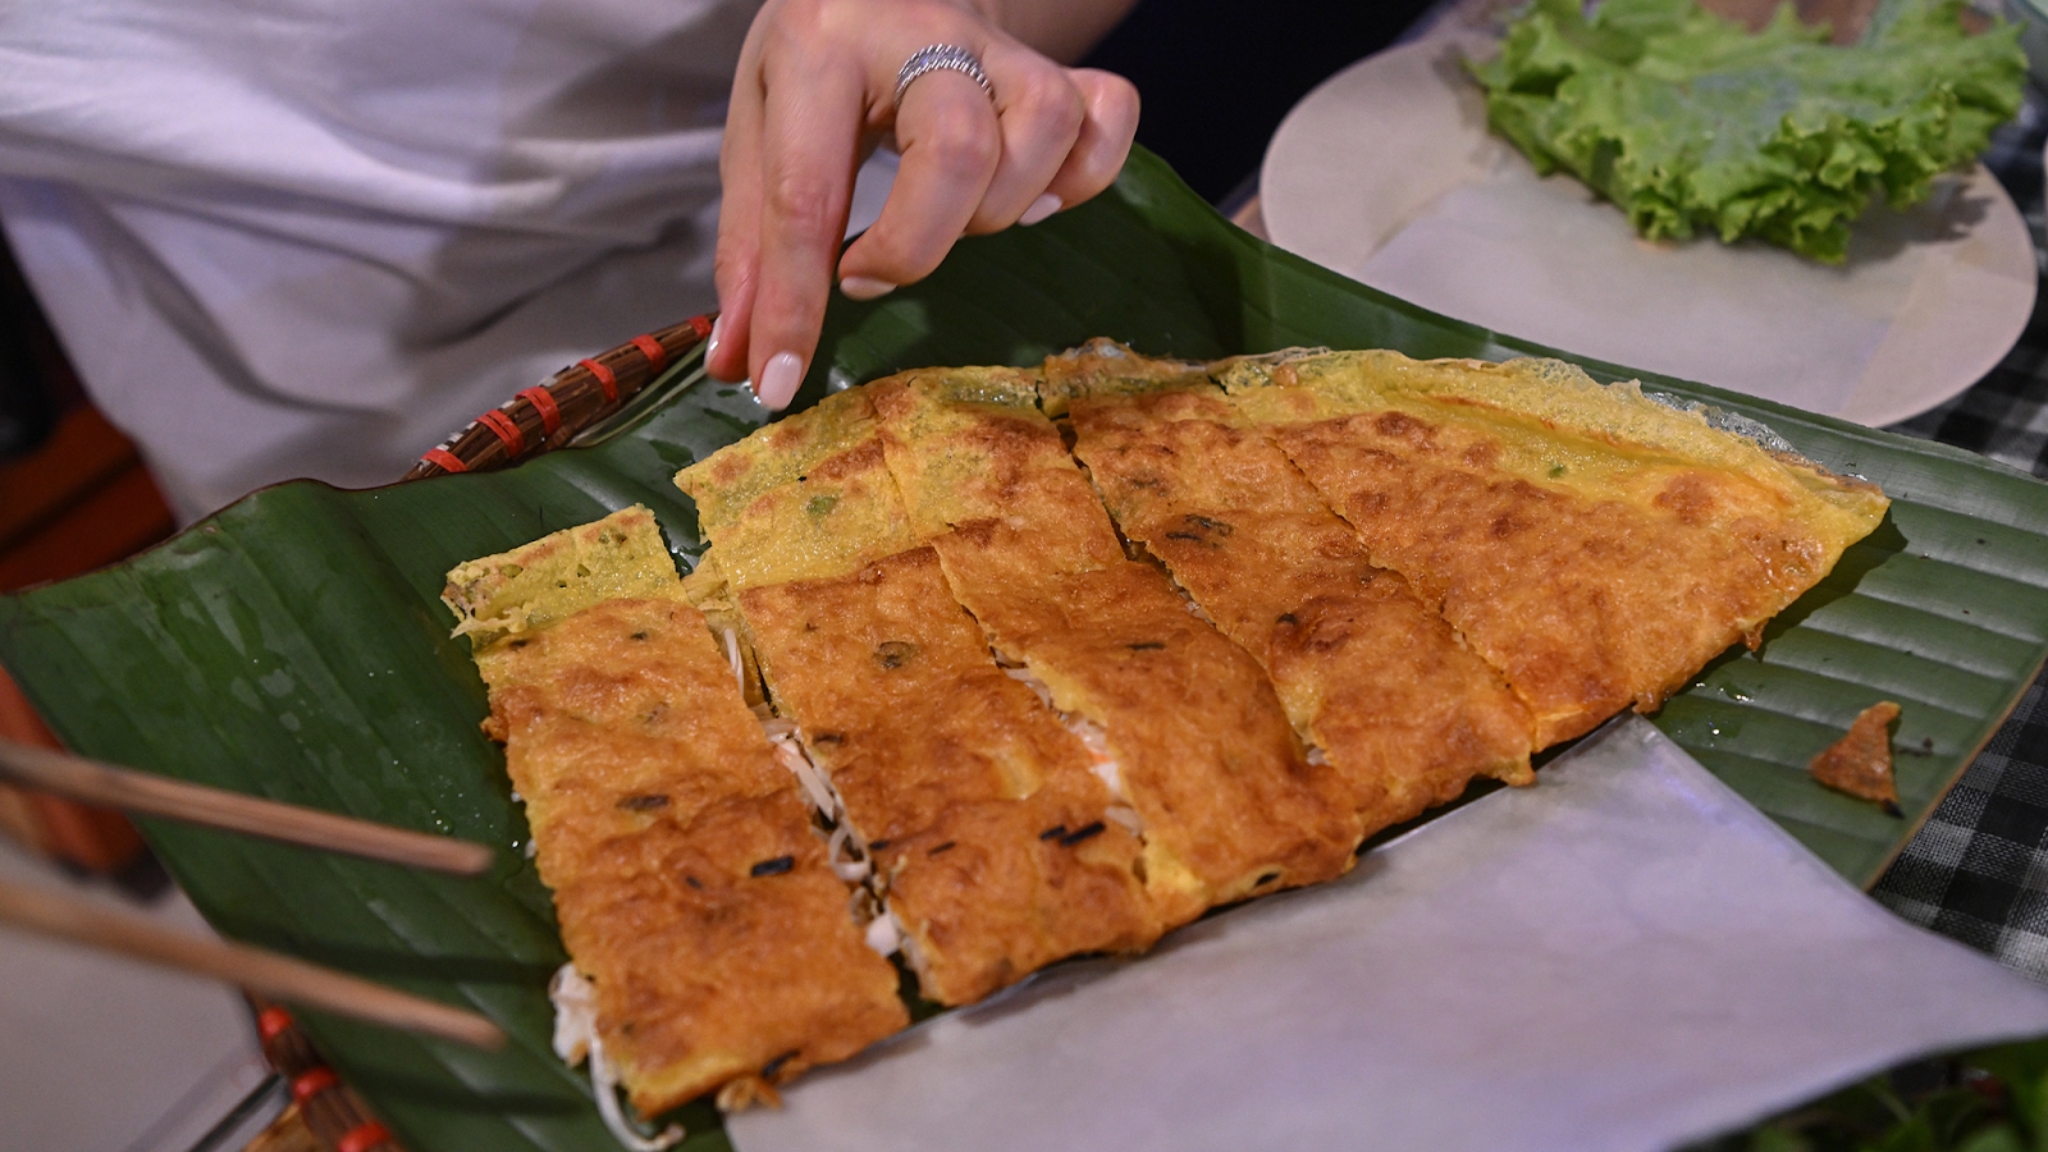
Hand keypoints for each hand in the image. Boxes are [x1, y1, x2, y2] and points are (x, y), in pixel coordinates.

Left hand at [707, 0, 1139, 407]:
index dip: (794, 302)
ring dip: (1002, 209)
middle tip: (872, 269)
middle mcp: (922, 34)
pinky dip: (1083, 177)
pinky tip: (1033, 197)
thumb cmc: (820, 67)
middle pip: (958, 149)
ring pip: (1044, 128)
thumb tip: (741, 363)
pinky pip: (1109, 115)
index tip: (778, 378)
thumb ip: (748, 247)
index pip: (807, 192)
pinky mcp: (1058, 63)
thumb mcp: (757, 134)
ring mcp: (1002, 46)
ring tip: (953, 221)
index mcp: (820, 46)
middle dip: (918, 245)